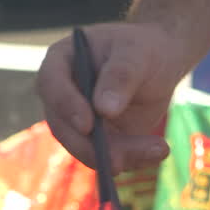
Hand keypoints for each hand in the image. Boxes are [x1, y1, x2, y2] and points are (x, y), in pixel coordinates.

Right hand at [36, 23, 190, 172]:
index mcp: (61, 63)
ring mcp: (76, 123)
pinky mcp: (96, 142)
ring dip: (118, 156)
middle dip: (91, 147)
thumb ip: (121, 75)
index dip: (65, 105)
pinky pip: (107, 158)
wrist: (158, 67)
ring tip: (158, 150)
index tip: (88, 125)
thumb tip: (104, 109)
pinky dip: (133, 159)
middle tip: (119, 159)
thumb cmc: (142, 50)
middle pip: (63, 127)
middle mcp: (61, 97)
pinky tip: (158, 152)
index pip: (51, 84)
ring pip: (85, 149)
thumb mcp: (136, 53)